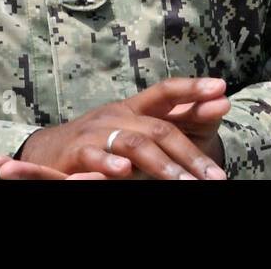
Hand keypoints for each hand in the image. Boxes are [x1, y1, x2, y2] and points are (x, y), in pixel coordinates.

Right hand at [0, 77, 229, 179]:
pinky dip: (109, 163)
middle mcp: (115, 115)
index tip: (221, 88)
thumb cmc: (103, 143)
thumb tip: (222, 103)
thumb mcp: (138, 131)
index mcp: (133, 107)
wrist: (48, 152)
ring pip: (133, 143)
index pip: (164, 91)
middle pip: (157, 127)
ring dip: (161, 165)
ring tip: (184, 183)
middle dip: (189, 153)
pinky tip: (125, 172)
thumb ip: (178, 121)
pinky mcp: (76, 152)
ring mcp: (95, 132)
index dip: (191, 88)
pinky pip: (94, 155)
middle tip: (215, 178)